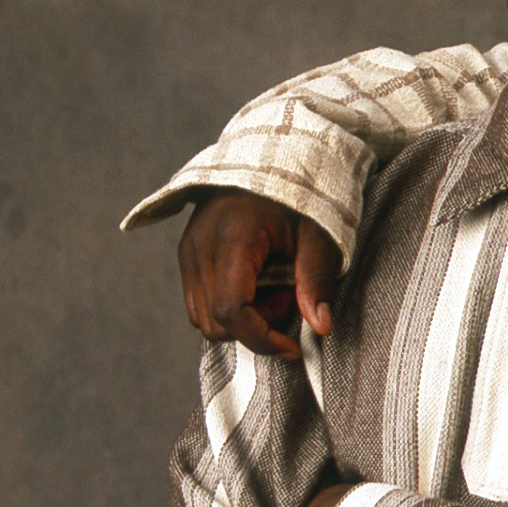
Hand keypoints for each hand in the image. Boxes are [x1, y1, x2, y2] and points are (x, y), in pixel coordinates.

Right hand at [178, 191, 342, 355]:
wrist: (271, 158)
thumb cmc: (301, 196)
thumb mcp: (320, 234)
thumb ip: (318, 279)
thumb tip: (321, 327)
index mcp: (232, 238)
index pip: (231, 310)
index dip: (261, 338)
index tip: (292, 347)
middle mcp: (199, 247)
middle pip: (215, 322)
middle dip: (256, 328)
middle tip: (290, 297)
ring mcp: (187, 251)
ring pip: (203, 318)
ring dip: (242, 320)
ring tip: (276, 289)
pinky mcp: (187, 255)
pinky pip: (199, 304)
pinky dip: (229, 310)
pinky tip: (258, 287)